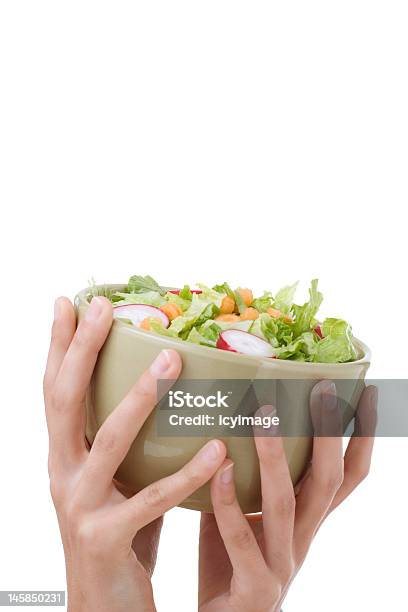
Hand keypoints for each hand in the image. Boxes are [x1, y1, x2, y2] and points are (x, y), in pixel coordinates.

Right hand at [44, 296, 225, 611]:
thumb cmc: (117, 533)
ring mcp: (79, 506)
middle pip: (65, 400)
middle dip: (82, 349)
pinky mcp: (106, 538)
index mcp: (63, 455)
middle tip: (105, 307)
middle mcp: (60, 473)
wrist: (101, 609)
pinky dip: (185, 474)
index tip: (69, 301)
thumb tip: (166, 391)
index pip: (54, 389)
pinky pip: (151, 500)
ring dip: (141, 397)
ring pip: (108, 441)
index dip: (57, 345)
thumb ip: (129, 443)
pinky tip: (216, 448)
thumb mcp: (115, 480)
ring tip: (172, 360)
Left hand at [199, 381, 376, 611]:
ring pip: (285, 504)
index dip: (361, 437)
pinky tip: (221, 468)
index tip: (363, 394)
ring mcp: (281, 565)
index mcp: (307, 522)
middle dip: (328, 434)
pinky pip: (241, 538)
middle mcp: (303, 540)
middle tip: (321, 390)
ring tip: (264, 416)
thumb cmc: (229, 564)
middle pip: (327, 482)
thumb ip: (241, 479)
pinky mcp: (254, 586)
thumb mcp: (244, 516)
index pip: (347, 476)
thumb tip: (223, 424)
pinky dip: (229, 502)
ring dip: (275, 456)